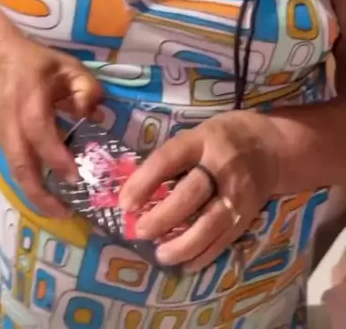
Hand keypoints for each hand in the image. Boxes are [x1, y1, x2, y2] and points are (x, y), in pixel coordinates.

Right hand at [0, 38, 102, 217]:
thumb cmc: (37, 64)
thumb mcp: (69, 66)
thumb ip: (86, 88)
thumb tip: (93, 115)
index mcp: (29, 100)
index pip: (39, 132)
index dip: (55, 156)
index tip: (75, 176)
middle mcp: (12, 122)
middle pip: (19, 165)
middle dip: (40, 193)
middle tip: (65, 212)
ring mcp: (2, 134)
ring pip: (14, 172)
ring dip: (34, 195)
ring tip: (59, 212)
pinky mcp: (1, 142)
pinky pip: (14, 168)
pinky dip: (29, 185)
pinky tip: (48, 195)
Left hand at [119, 110, 280, 268]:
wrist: (272, 147)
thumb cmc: (221, 138)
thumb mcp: (197, 133)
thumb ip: (171, 158)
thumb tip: (134, 189)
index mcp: (202, 139)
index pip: (169, 159)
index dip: (145, 181)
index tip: (125, 203)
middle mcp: (221, 165)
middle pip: (191, 194)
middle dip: (163, 217)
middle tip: (140, 231)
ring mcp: (237, 192)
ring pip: (210, 223)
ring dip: (183, 243)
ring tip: (160, 255)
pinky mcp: (247, 214)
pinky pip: (224, 238)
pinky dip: (204, 254)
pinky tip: (185, 263)